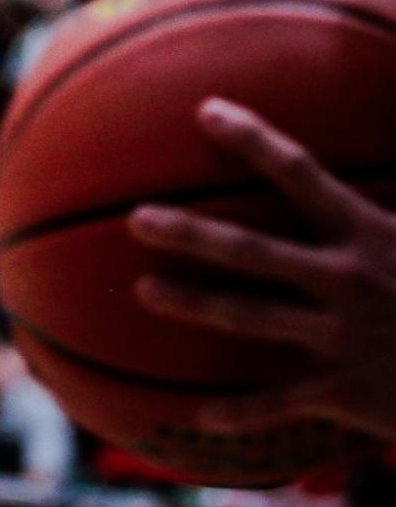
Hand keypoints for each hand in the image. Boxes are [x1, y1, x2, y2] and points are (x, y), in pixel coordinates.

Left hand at [128, 98, 395, 441]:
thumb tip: (390, 94)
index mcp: (366, 233)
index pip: (298, 172)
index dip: (252, 139)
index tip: (206, 112)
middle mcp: (345, 280)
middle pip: (250, 251)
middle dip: (189, 234)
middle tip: (137, 219)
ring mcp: (341, 337)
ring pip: (249, 318)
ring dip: (192, 304)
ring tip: (144, 291)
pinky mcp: (346, 392)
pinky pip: (278, 401)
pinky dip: (238, 410)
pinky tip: (198, 412)